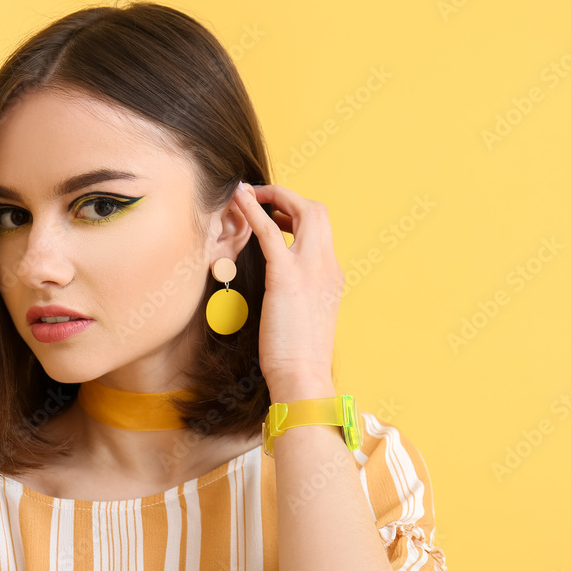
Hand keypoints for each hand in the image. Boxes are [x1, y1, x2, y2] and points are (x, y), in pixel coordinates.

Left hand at [231, 182, 344, 402]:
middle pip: (317, 210)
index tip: (275, 215)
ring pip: (303, 209)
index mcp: (332, 274)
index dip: (297, 214)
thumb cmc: (298, 356)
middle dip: (288, 196)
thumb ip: (300, 295)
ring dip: (273, 195)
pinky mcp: (286, 275)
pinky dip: (253, 209)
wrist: (303, 376)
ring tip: (246, 194)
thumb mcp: (306, 317)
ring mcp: (311, 267)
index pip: (321, 228)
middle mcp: (327, 265)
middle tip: (260, 198)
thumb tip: (282, 291)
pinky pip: (270, 230)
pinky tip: (238, 198)